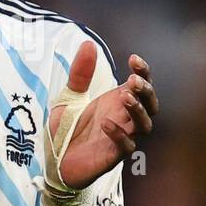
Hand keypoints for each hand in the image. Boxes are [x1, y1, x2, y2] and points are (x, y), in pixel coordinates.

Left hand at [51, 42, 157, 190]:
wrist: (54, 161)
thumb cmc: (66, 129)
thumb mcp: (69, 97)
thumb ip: (80, 73)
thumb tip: (88, 43)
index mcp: (117, 102)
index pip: (141, 85)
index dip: (144, 72)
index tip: (133, 58)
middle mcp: (123, 119)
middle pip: (151, 105)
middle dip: (146, 91)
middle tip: (133, 81)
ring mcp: (121, 137)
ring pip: (145, 125)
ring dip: (138, 110)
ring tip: (125, 96)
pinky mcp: (112, 157)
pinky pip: (126, 147)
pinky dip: (119, 134)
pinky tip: (105, 123)